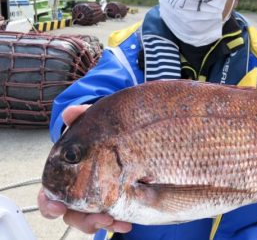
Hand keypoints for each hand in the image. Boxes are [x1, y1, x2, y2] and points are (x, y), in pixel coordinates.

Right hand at [38, 105, 131, 233]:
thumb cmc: (101, 132)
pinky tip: (126, 222)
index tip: (58, 206)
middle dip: (83, 219)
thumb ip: (80, 116)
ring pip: (90, 220)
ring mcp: (96, 199)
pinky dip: (117, 222)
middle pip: (71, 214)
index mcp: (66, 176)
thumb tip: (69, 113)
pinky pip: (111, 219)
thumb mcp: (92, 122)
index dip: (50, 203)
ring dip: (101, 222)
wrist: (127, 134)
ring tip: (115, 220)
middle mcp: (78, 192)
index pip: (49, 195)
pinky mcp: (114, 203)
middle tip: (100, 216)